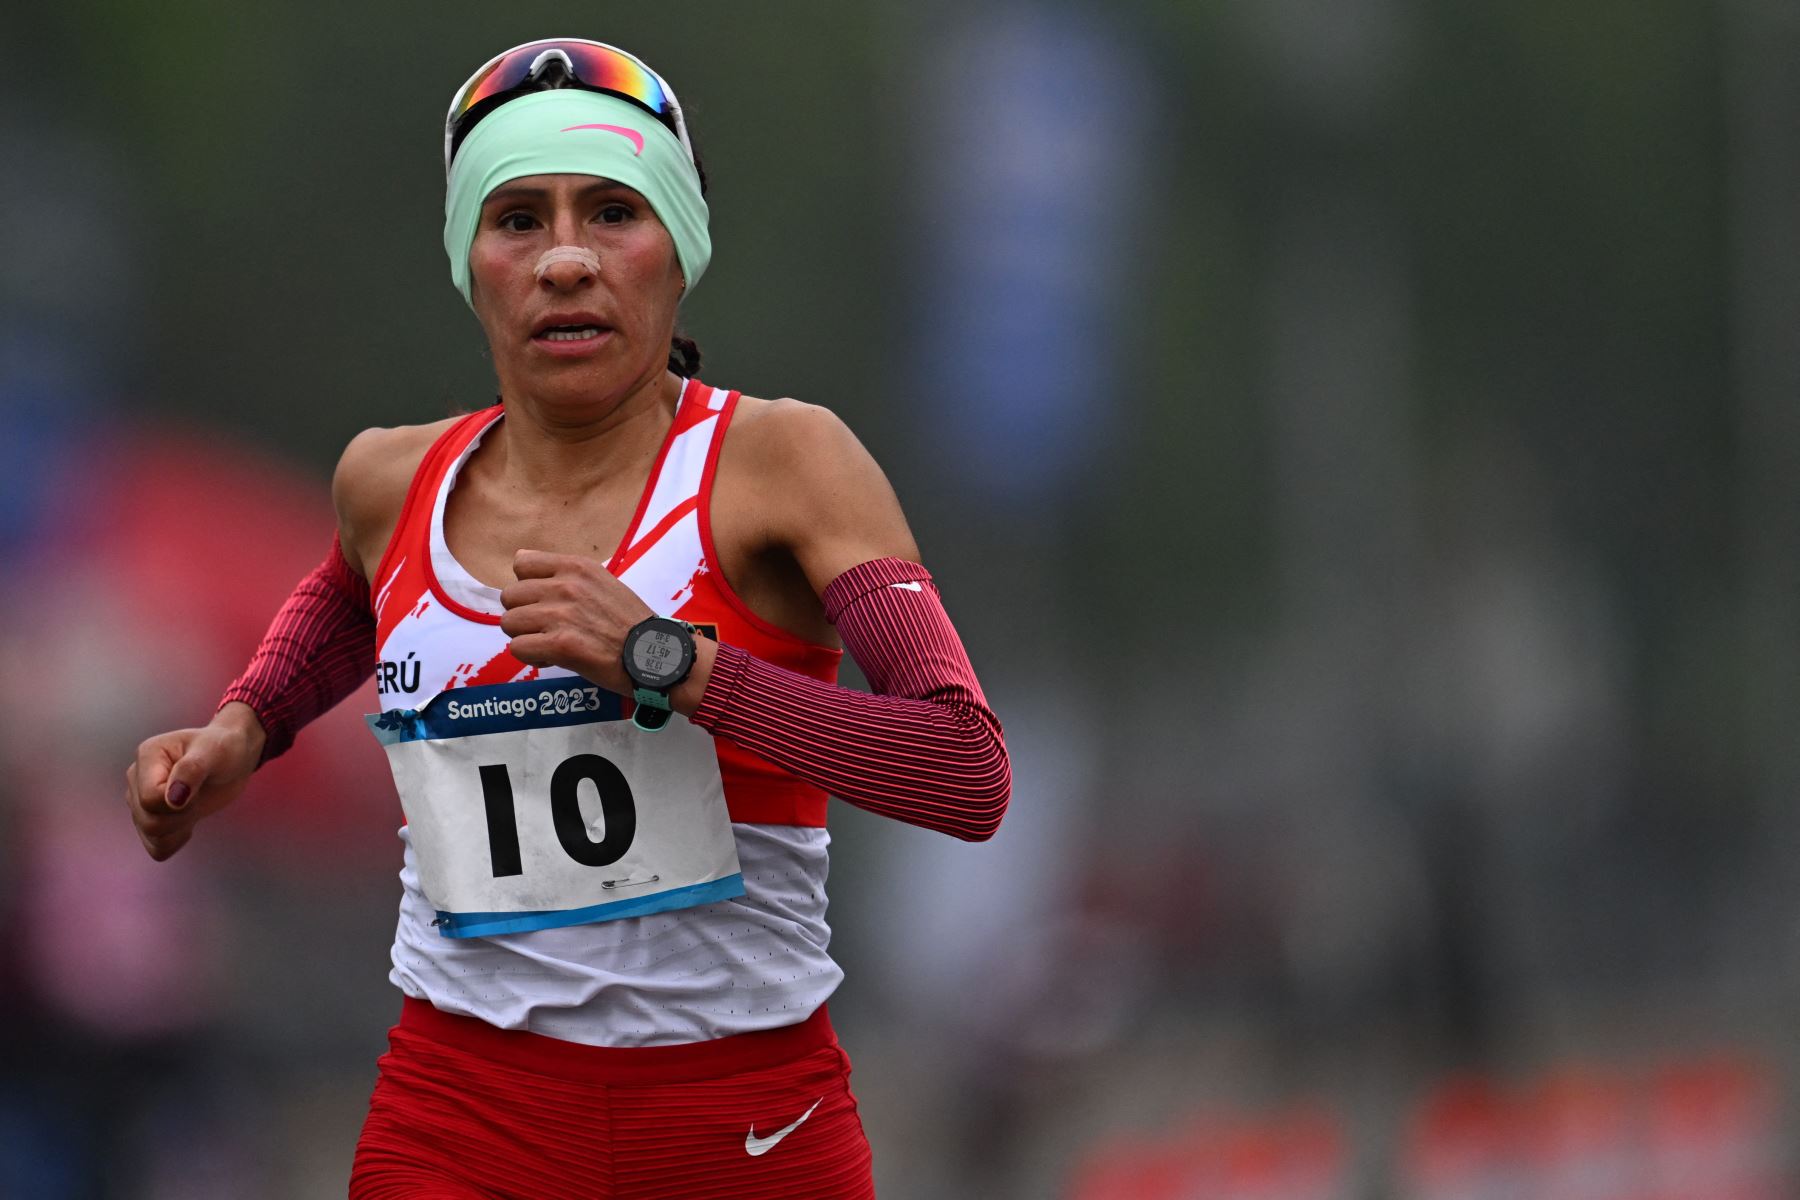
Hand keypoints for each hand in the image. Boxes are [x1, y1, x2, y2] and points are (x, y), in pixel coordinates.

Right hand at [125, 703, 265, 860]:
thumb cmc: (223, 749)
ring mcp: (139, 800)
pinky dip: (177, 838)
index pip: (150, 799)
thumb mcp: (215, 752)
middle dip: (183, 814)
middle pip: (149, 821)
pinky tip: (189, 817)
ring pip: (152, 835)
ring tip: (194, 803)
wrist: (231, 760)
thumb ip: (192, 770)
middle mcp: (136, 778)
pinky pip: (157, 846)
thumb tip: (173, 800)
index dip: (181, 801)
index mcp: (147, 755)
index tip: (199, 782)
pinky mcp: (149, 818)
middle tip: (200, 794)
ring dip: (181, 826)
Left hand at [499, 549, 654, 694]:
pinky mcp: (561, 644)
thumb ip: (563, 573)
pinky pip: (518, 648)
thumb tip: (520, 557)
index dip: (527, 586)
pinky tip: (552, 658)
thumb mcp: (601, 582)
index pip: (521, 563)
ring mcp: (562, 614)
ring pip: (510, 623)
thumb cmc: (629, 622)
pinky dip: (532, 657)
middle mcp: (566, 585)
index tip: (543, 601)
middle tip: (546, 628)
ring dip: (526, 638)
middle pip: (510, 597)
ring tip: (550, 644)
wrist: (654, 654)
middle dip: (523, 615)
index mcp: (576, 567)